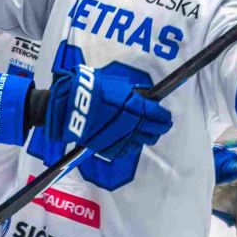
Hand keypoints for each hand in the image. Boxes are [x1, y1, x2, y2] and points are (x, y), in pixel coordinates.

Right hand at [46, 66, 172, 161]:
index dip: (164, 118)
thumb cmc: (92, 90)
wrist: (69, 106)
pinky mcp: (109, 149)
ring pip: (142, 142)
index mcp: (135, 107)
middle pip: (153, 131)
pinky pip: (127, 150)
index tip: (166, 117)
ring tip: (148, 133)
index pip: (158, 116)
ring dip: (147, 137)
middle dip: (159, 128)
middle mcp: (131, 124)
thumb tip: (147, 98)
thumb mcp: (118, 85)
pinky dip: (132, 145)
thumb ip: (134, 94)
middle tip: (161, 125)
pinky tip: (132, 140)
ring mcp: (121, 139)